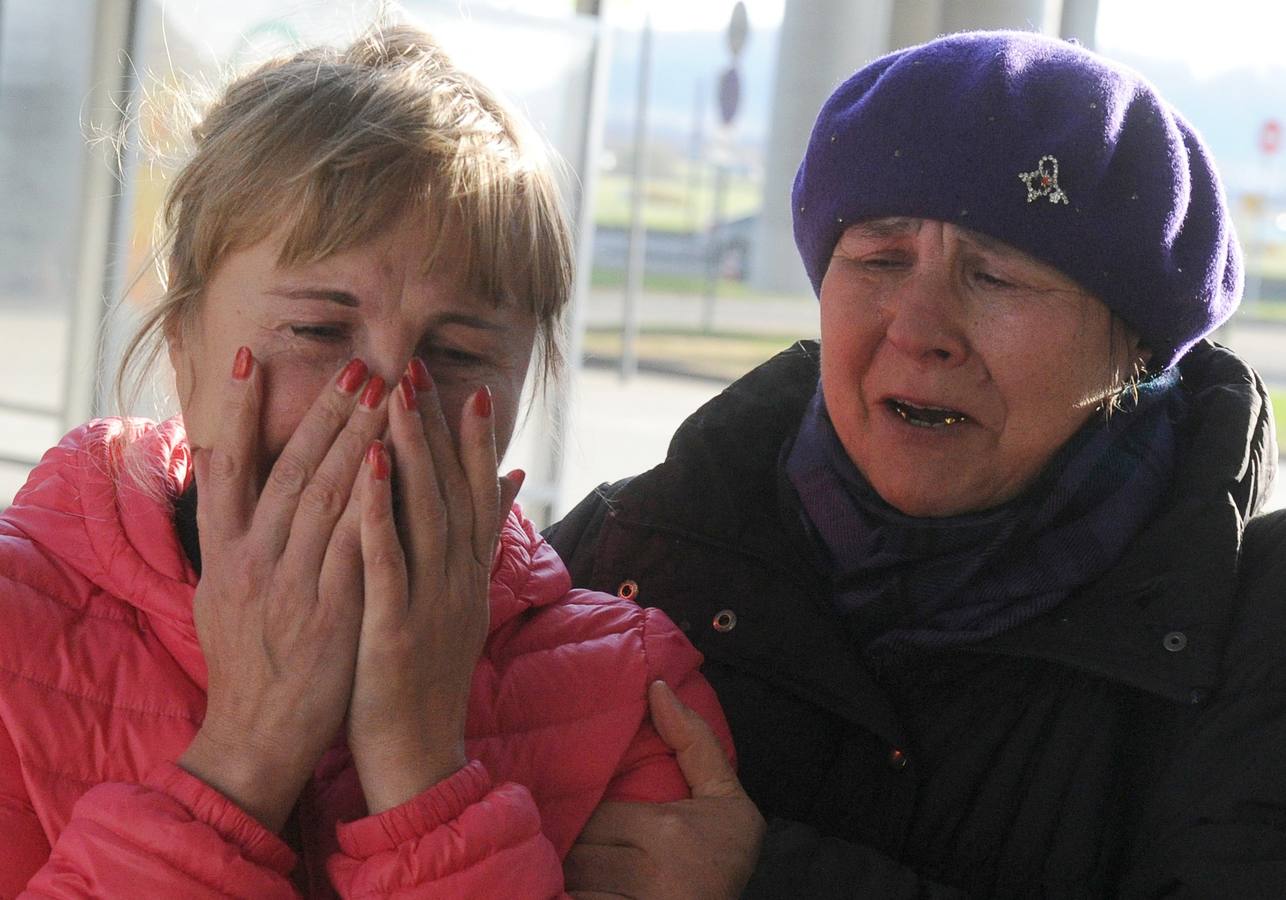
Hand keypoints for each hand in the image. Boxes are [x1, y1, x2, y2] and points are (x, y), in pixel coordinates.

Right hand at [179, 350, 385, 831]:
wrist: (257, 736)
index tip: (254, 356)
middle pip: (290, 471)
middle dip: (325, 414)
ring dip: (356, 440)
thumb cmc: (246, 660)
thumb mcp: (218, 592)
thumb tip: (224, 470)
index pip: (231, 467)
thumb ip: (227, 531)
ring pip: (324, 498)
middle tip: (358, 365)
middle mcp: (253, 562)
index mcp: (224, 554)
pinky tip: (392, 464)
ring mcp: (291, 587)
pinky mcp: (330, 613)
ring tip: (385, 394)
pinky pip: (353, 547)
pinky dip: (372, 503)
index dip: (241, 410)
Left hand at [345, 362, 521, 813]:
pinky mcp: (395, 629)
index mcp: (469, 579)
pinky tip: (370, 465)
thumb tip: (511, 488)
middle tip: (423, 370)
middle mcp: (458, 582)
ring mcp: (431, 604)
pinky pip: (387, 560)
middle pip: (452, 492)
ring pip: (425, 514)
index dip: (474, 442)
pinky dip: (380, 509)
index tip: (469, 388)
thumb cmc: (427, 681)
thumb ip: (479, 549)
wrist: (418, 758)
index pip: (477, 497)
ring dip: (413, 451)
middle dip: (438, 428)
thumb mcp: (462, 610)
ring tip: (400, 397)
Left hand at [565, 681, 765, 898]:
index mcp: (666, 832)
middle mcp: (647, 874)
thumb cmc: (725, 859)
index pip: (597, 815)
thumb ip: (695, 743)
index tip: (597, 825)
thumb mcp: (725, 800)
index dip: (593, 820)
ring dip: (572, 880)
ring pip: (575, 882)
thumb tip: (657, 686)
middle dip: (579, 849)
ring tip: (581, 875)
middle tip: (586, 847)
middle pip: (580, 851)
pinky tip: (578, 896)